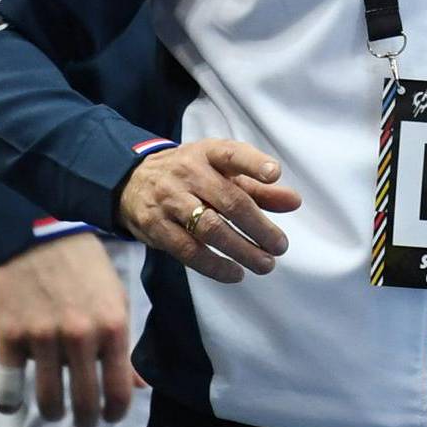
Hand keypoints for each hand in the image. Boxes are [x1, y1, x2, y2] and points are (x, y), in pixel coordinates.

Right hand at [0, 232, 132, 426]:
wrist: (42, 236)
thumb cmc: (87, 272)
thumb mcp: (117, 302)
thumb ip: (126, 347)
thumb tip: (139, 387)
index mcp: (113, 326)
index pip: (119, 392)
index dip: (116, 413)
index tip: (110, 416)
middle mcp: (80, 335)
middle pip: (84, 404)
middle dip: (85, 420)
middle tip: (83, 420)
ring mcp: (42, 336)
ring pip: (48, 402)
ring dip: (53, 413)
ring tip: (55, 410)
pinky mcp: (9, 334)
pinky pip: (8, 389)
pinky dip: (10, 402)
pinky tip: (15, 399)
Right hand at [116, 139, 299, 284]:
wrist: (131, 182)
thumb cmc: (191, 176)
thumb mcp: (222, 172)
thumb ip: (259, 187)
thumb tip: (294, 202)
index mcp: (208, 153)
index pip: (232, 153)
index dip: (254, 163)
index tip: (274, 173)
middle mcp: (188, 173)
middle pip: (229, 200)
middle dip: (258, 226)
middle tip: (280, 246)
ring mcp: (170, 200)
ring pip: (209, 228)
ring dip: (241, 249)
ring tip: (265, 263)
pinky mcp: (155, 227)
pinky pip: (187, 250)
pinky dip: (214, 265)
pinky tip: (235, 273)